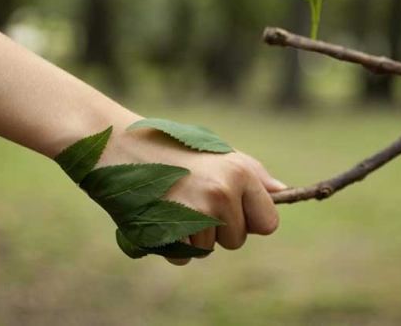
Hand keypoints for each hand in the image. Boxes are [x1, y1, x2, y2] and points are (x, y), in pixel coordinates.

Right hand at [99, 115, 286, 265]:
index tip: (232, 208)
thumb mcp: (215, 151)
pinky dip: (172, 244)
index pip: (269, 223)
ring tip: (173, 201)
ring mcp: (194, 214)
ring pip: (208, 250)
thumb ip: (251, 173)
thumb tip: (283, 192)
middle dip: (219, 228)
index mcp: (239, 173)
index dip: (250, 220)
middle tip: (193, 197)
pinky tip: (159, 214)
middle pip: (237, 241)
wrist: (117, 143)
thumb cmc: (170, 145)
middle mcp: (221, 194)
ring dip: (193, 235)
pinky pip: (183, 257)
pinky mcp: (167, 232)